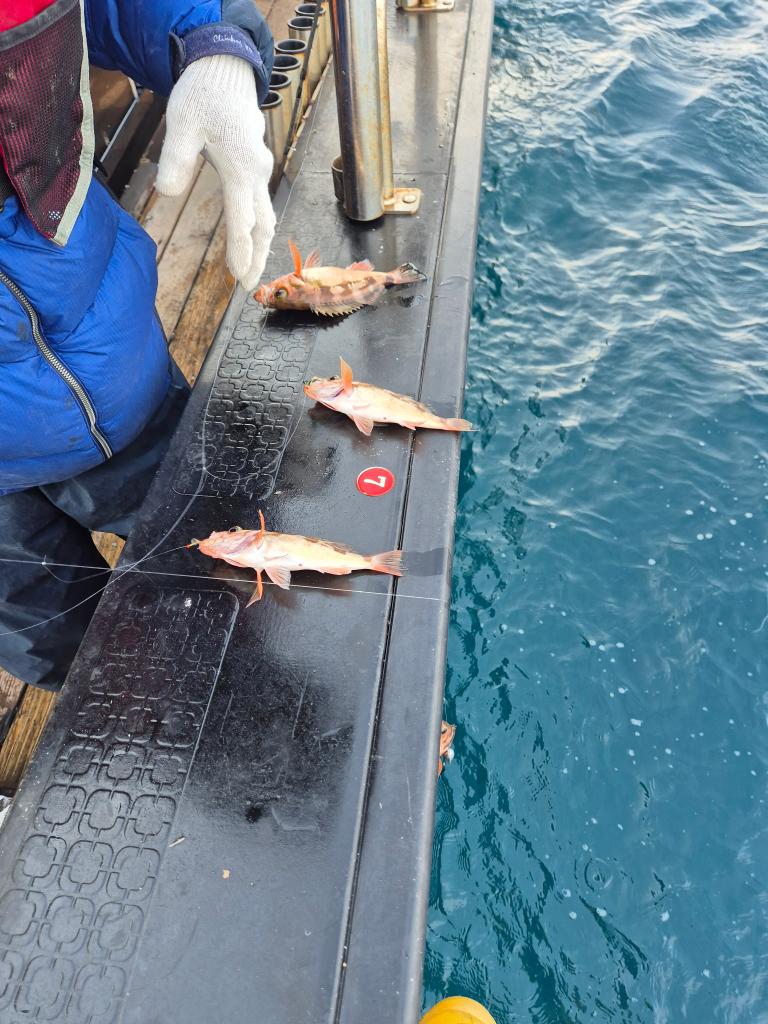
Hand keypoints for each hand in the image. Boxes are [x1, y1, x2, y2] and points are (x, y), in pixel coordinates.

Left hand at [157, 54, 275, 289]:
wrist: (225, 68)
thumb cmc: (202, 94)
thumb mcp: (181, 122)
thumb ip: (175, 159)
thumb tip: (166, 194)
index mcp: (242, 168)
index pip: (243, 220)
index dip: (241, 251)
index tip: (239, 277)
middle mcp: (257, 173)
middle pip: (263, 225)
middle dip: (257, 257)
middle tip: (250, 286)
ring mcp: (260, 169)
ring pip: (265, 215)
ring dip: (260, 244)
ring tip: (252, 269)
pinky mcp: (255, 165)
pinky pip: (261, 202)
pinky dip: (258, 225)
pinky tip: (251, 237)